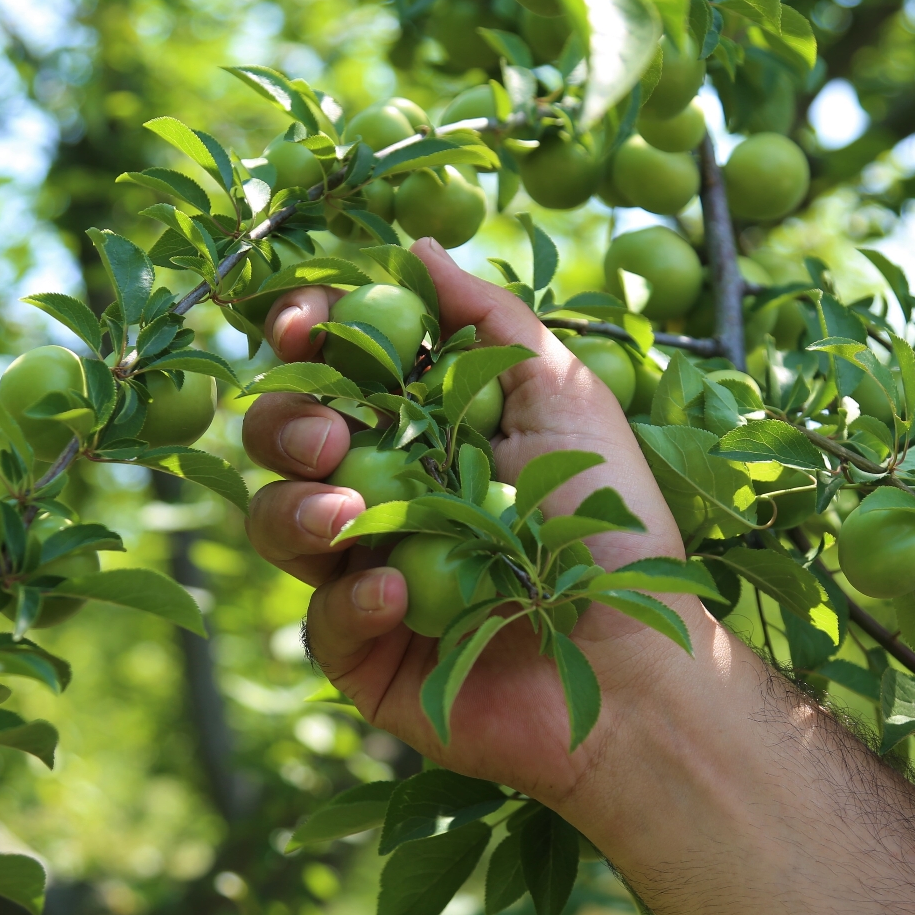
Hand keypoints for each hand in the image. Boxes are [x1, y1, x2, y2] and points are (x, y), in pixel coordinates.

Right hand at [242, 238, 713, 804]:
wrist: (637, 667)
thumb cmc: (612, 523)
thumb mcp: (566, 398)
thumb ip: (490, 322)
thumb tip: (416, 247)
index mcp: (425, 425)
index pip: (337, 367)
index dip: (306, 337)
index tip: (305, 325)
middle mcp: (385, 489)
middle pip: (284, 436)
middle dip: (287, 421)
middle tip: (331, 436)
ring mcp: (367, 572)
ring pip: (277, 523)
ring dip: (296, 508)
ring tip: (350, 514)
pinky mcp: (364, 653)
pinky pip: (318, 620)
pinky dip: (350, 601)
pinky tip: (397, 594)